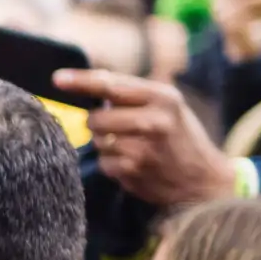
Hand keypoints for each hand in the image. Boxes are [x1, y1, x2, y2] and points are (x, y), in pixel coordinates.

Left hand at [60, 69, 235, 206]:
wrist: (203, 180)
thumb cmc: (179, 136)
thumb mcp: (168, 106)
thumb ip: (133, 94)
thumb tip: (86, 83)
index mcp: (163, 97)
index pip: (111, 85)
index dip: (81, 82)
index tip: (57, 79)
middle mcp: (154, 120)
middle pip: (95, 118)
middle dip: (99, 123)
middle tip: (119, 127)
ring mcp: (143, 148)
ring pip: (97, 141)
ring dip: (106, 144)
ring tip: (133, 146)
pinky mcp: (133, 171)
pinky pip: (103, 162)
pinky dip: (112, 163)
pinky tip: (134, 163)